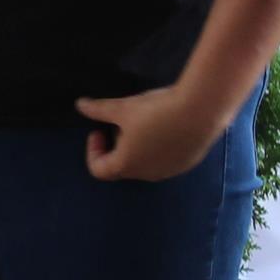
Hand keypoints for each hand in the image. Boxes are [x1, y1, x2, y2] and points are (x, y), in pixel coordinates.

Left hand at [76, 82, 226, 182]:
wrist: (200, 111)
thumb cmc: (156, 111)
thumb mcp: (123, 108)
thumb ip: (99, 110)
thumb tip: (80, 105)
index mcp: (126, 164)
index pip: (98, 170)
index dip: (93, 151)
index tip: (98, 131)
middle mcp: (145, 174)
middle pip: (120, 167)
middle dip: (115, 147)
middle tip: (121, 124)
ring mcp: (167, 172)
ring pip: (143, 165)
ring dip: (136, 149)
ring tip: (143, 124)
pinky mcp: (185, 165)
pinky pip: (163, 161)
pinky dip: (156, 149)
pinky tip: (165, 127)